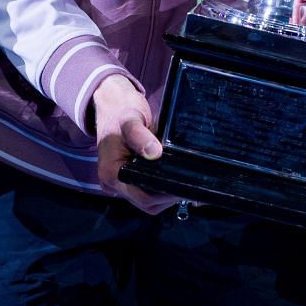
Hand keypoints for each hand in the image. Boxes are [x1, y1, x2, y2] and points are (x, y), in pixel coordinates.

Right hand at [91, 74, 176, 213]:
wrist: (112, 103)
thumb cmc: (121, 109)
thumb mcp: (131, 119)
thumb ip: (140, 135)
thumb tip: (155, 153)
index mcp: (111, 173)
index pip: (142, 197)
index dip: (165, 195)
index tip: (186, 185)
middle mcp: (113, 183)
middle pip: (147, 202)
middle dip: (170, 196)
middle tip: (193, 184)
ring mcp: (120, 181)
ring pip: (148, 199)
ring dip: (166, 193)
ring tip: (188, 181)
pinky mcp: (128, 175)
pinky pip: (146, 188)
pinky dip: (161, 186)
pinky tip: (177, 177)